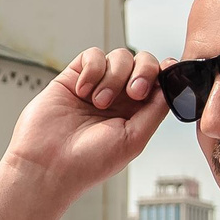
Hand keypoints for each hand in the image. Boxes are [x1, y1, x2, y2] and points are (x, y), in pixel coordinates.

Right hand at [0, 47, 168, 201]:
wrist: (48, 164)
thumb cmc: (88, 162)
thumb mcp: (134, 139)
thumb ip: (156, 110)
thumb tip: (172, 85)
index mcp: (136, 114)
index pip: (158, 82)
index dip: (165, 73)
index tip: (168, 70)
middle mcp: (119, 98)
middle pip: (143, 63)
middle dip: (143, 72)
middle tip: (134, 92)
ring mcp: (97, 86)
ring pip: (119, 57)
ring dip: (114, 77)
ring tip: (99, 102)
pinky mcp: (74, 77)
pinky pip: (93, 55)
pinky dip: (93, 69)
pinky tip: (83, 90)